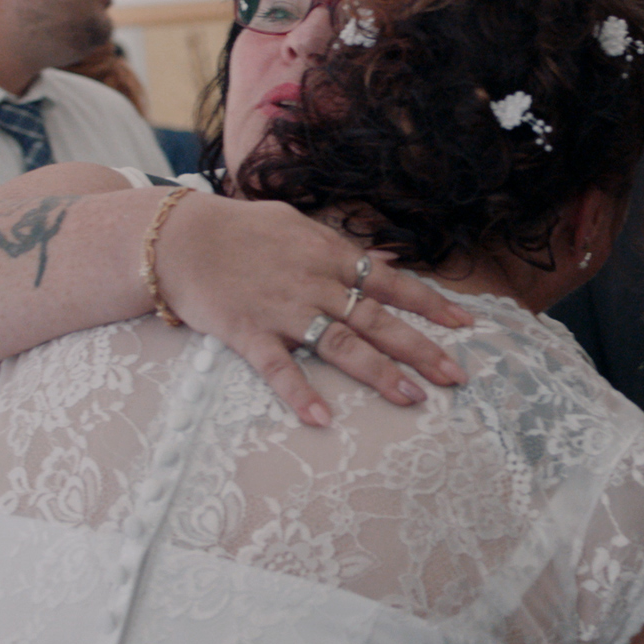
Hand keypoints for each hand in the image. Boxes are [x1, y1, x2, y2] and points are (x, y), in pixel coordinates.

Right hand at [158, 192, 473, 426]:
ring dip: (379, 373)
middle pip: (378, 320)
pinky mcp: (249, 333)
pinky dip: (300, 393)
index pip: (392, 282)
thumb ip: (338, 247)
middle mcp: (316, 283)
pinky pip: (279, 368)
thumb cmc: (239, 229)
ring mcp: (284, 310)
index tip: (465, 325)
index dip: (431, 304)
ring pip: (341, 345)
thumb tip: (379, 260)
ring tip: (412, 398)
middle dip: (421, 349)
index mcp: (330, 254)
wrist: (178, 237)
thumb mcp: (296, 225)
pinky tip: (321, 419)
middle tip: (457, 376)